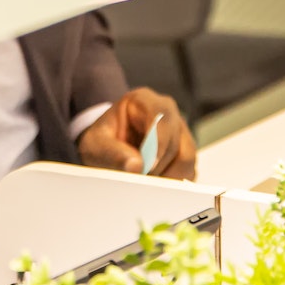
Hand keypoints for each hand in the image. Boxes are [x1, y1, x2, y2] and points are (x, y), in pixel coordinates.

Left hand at [76, 88, 196, 180]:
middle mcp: (167, 113)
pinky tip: (153, 183)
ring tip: (144, 183)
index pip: (161, 118)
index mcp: (144, 101)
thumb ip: (112, 153)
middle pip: (176, 142)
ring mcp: (179, 131)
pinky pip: (189, 170)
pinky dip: (172, 181)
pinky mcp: (185, 151)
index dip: (159, 145)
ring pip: (186, 158)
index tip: (148, 167)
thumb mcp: (96, 145)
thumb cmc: (102, 141)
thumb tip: (136, 166)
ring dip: (167, 177)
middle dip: (158, 167)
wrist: (106, 147)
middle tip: (139, 181)